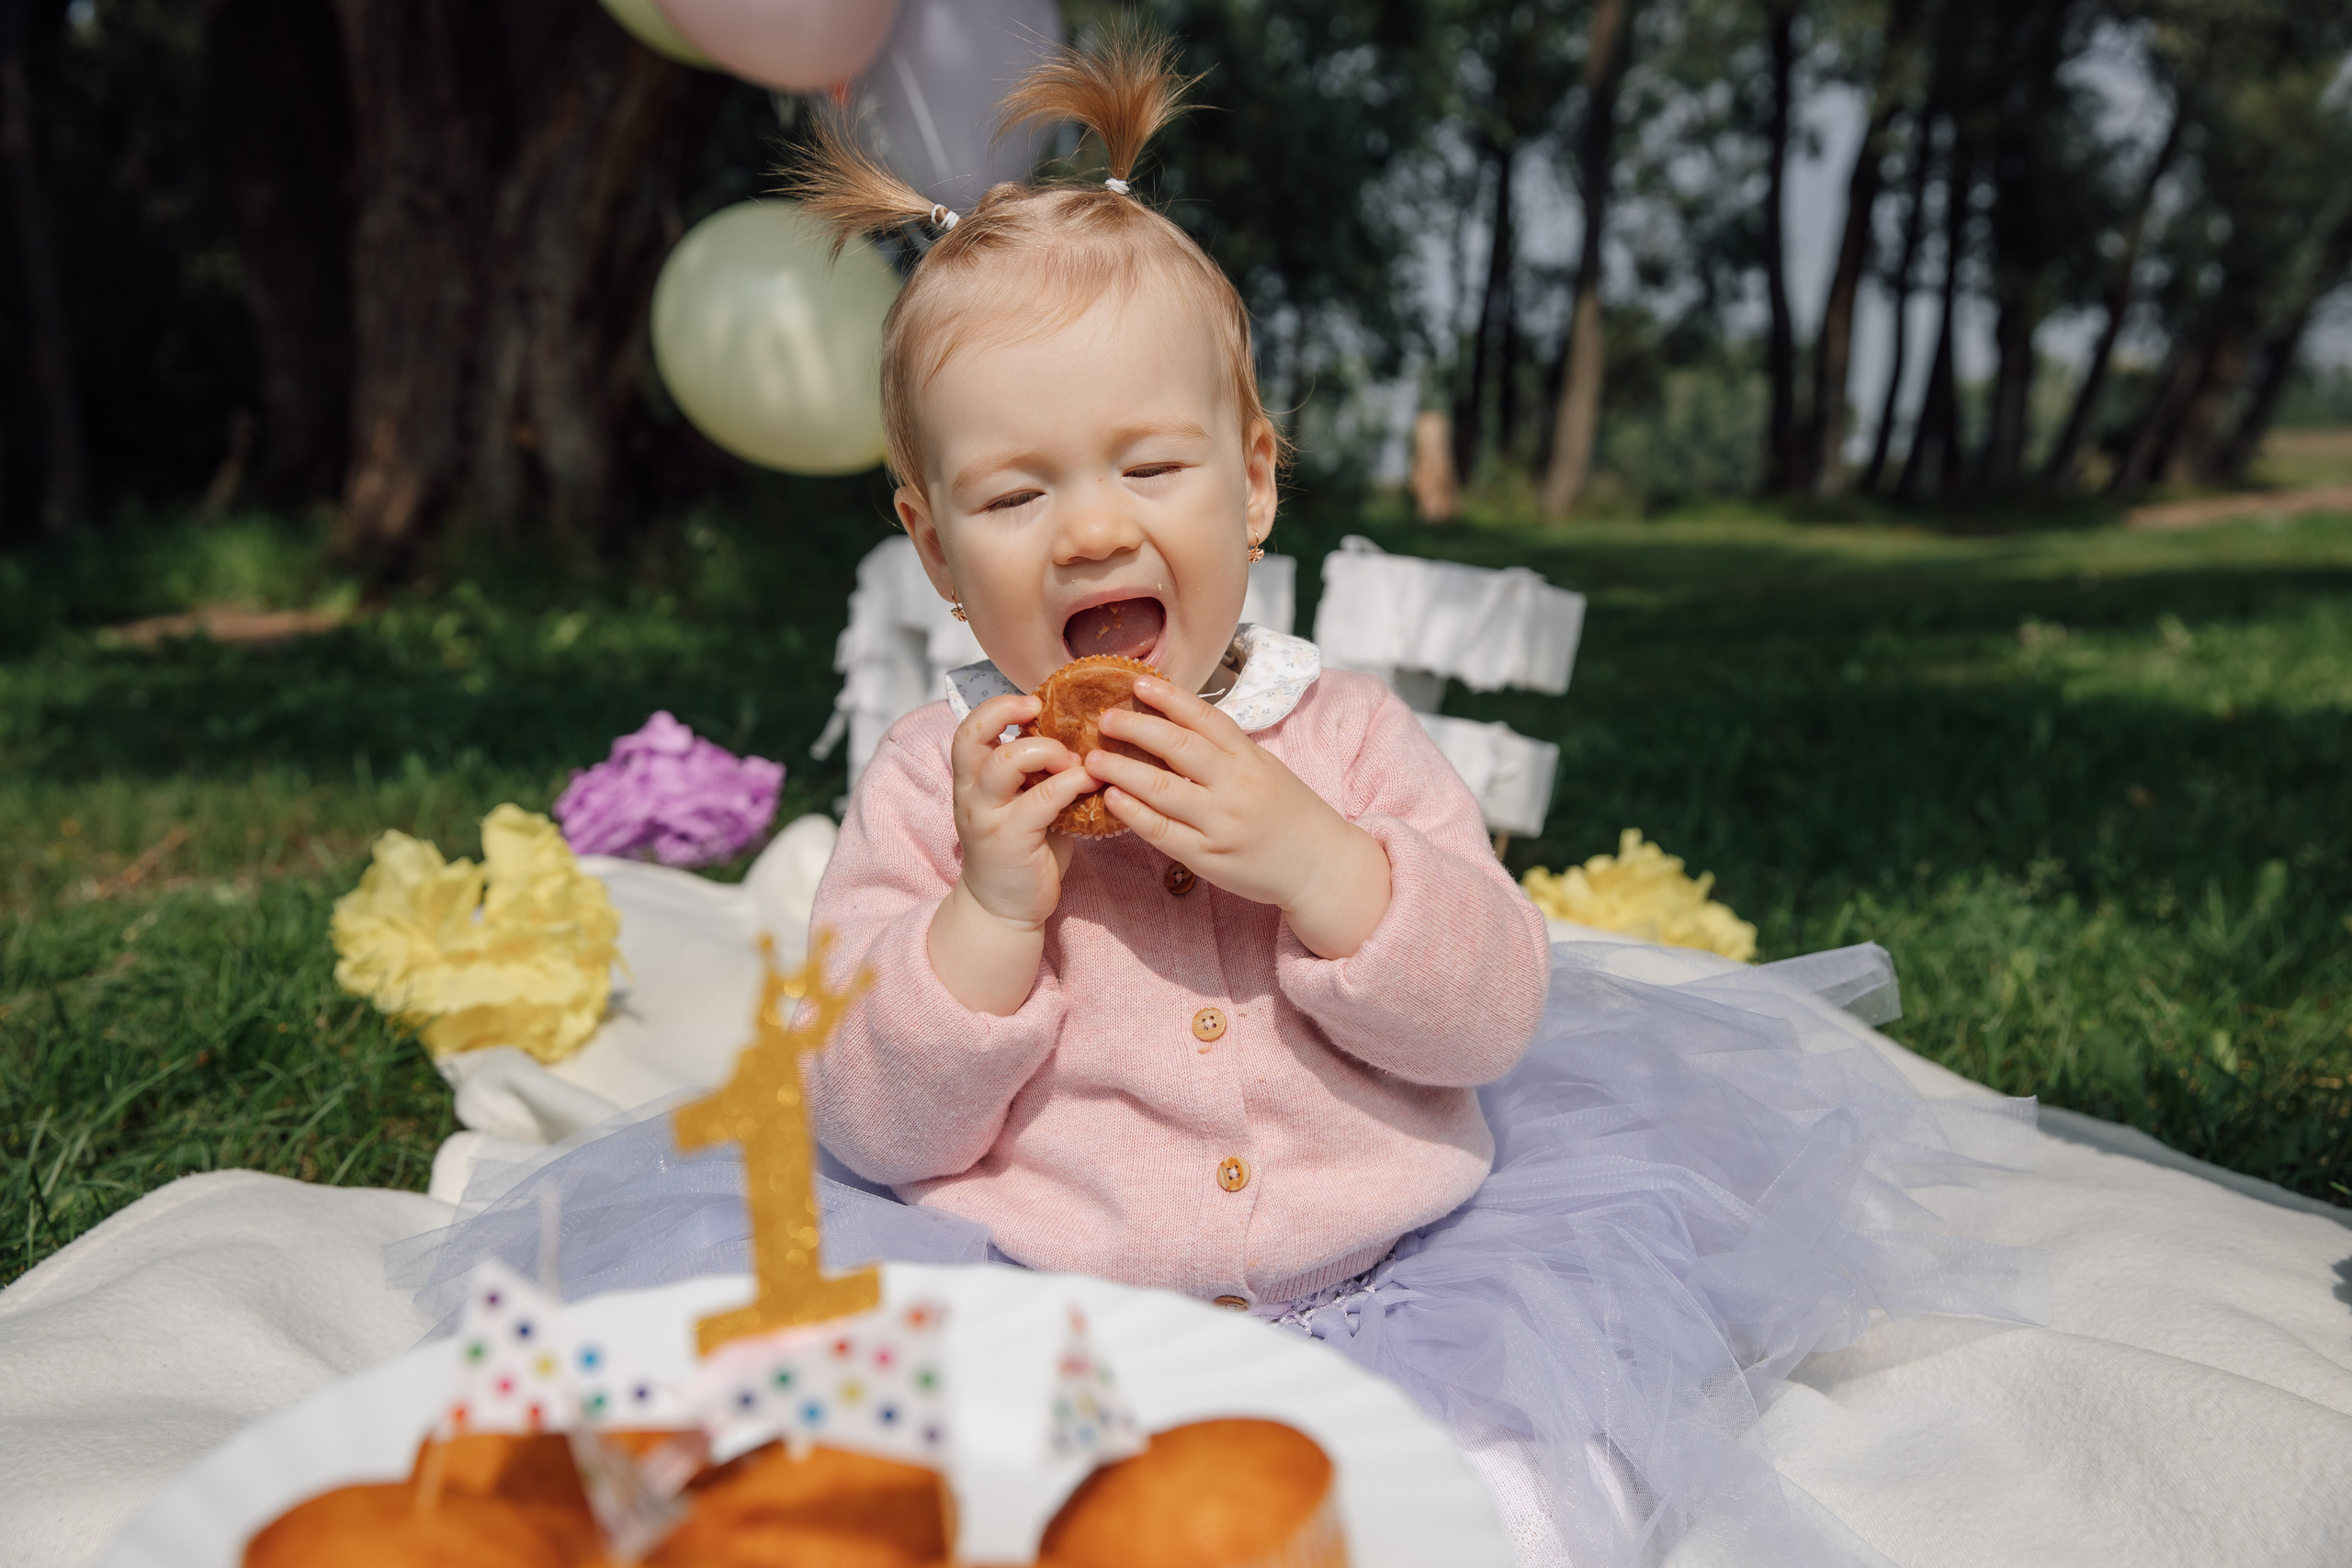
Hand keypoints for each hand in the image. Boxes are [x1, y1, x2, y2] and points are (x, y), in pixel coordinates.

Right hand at [929, 692, 1097, 1014]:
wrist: (1004, 909)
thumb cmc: (1023, 851)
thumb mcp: (1023, 803)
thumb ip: (1038, 774)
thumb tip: (1080, 736)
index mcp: (972, 781)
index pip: (968, 729)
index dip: (997, 708)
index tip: (1032, 704)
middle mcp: (970, 794)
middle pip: (972, 736)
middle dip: (1009, 715)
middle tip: (1046, 720)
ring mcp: (987, 817)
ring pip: (1003, 762)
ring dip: (1045, 751)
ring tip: (1074, 761)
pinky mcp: (1010, 840)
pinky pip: (1039, 799)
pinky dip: (1068, 784)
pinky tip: (1087, 784)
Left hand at [1089, 677, 1392, 958]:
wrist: (1319, 864)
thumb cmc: (1287, 812)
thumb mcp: (1264, 768)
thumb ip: (1225, 749)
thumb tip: (1173, 722)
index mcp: (1250, 758)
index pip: (1205, 719)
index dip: (1170, 699)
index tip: (1138, 684)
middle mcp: (1235, 786)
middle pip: (1178, 748)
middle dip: (1137, 728)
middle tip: (1105, 718)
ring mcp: (1221, 822)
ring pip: (1162, 789)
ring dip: (1122, 770)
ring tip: (1092, 759)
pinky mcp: (1207, 856)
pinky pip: (1162, 831)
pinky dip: (1132, 813)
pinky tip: (1111, 799)